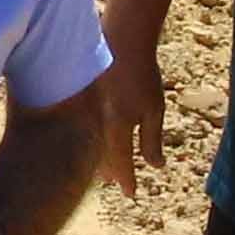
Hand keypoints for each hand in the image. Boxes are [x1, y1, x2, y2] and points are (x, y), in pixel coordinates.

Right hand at [93, 41, 170, 191]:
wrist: (120, 41)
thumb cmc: (141, 74)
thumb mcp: (154, 108)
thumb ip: (152, 139)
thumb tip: (156, 166)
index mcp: (118, 127)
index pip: (122, 163)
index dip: (126, 180)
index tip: (131, 193)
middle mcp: (98, 124)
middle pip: (101, 158)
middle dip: (110, 172)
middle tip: (115, 183)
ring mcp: (86, 114)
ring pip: (90, 145)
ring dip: (98, 158)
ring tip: (104, 169)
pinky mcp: (79, 103)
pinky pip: (83, 129)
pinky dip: (90, 139)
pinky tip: (94, 140)